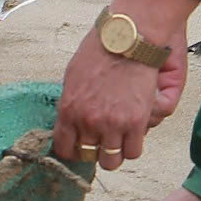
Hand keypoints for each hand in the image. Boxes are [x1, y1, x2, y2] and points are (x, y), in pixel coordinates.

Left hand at [52, 20, 188, 169]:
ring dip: (114, 152)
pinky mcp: (136, 123)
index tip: (78, 147)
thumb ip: (71, 103)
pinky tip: (132, 133)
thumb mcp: (73, 76)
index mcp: (69, 109)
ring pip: (112, 161)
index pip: (64, 148)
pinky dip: (133, 146)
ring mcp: (113, 125)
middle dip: (94, 152)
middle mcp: (89, 121)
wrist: (128, 38)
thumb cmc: (100, 50)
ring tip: (118, 139)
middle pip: (89, 157)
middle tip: (100, 141)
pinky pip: (133, 152)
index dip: (72, 151)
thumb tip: (70, 120)